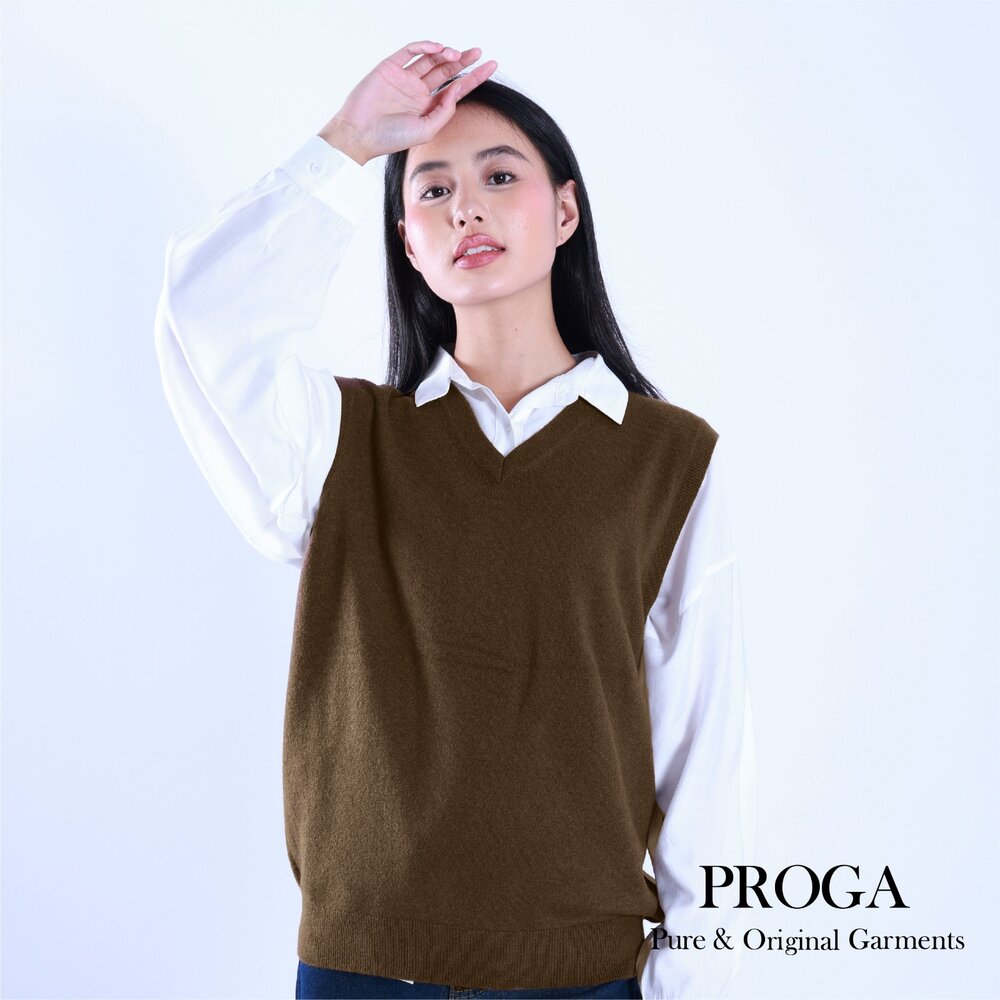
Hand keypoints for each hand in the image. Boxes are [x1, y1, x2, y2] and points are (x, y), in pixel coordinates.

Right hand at [321, 40, 497, 163]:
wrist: (361, 134)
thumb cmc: (392, 138)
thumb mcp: (427, 130)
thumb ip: (445, 111)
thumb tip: (458, 89)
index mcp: (427, 107)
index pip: (455, 88)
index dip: (474, 77)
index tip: (491, 66)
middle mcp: (418, 91)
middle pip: (446, 70)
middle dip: (463, 60)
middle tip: (478, 52)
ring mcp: (404, 78)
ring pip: (430, 59)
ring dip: (445, 54)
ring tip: (457, 55)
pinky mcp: (391, 67)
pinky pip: (410, 51)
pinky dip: (425, 46)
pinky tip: (437, 49)